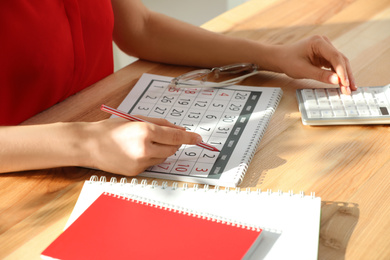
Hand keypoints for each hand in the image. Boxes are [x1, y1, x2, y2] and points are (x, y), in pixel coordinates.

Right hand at [84, 117, 201, 175]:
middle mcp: (145, 148)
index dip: (189, 137)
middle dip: (173, 143)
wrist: (89, 145)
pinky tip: (136, 152)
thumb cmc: (111, 129)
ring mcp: (140, 162)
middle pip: (172, 149)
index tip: (198, 138)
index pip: (175, 136)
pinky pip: (152, 165)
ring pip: (163, 158)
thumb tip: (178, 129)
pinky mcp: (136, 172)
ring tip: (145, 143)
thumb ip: (159, 123)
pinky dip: (150, 158)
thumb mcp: (136, 119)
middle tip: (164, 137)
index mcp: (145, 131)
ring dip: (161, 150)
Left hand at [277, 35, 356, 94]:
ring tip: (349, 89)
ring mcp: (326, 49)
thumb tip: (337, 81)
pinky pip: (335, 65)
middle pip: (340, 60)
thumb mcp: (303, 70)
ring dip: (344, 76)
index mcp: (318, 42)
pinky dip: (339, 75)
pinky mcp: (325, 55)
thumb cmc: (288, 61)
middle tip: (350, 89)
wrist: (280, 58)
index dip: (341, 71)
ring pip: (340, 63)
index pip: (335, 56)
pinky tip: (343, 84)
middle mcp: (324, 43)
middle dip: (346, 75)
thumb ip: (320, 75)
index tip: (345, 83)